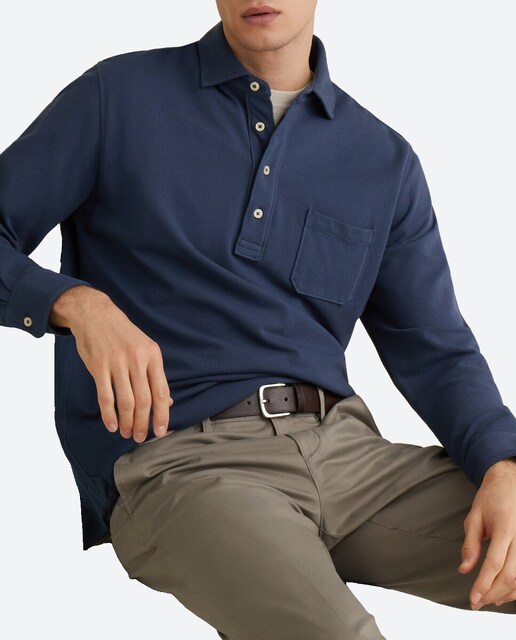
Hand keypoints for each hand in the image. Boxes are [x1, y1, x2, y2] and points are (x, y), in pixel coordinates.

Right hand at [51, 286, 173, 442]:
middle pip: (144, 400)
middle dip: (143, 424)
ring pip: (126, 401)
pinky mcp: (98, 365)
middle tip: (140, 438)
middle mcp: (137, 359)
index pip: (161, 392)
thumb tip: (168, 401)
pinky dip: (109, 414)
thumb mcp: (145, 349)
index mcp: (153, 356)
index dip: (162, 415)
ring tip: (126, 433)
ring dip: (127, 422)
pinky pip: (105, 396)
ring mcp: (117, 362)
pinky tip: (112, 425)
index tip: (160, 432)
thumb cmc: (123, 335)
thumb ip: (155, 375)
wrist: (96, 314)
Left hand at [458, 457, 515, 609]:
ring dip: (505, 593)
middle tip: (477, 602)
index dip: (483, 584)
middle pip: (510, 575)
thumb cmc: (491, 498)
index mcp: (504, 528)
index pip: (494, 563)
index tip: (472, 598)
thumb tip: (464, 569)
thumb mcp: (474, 516)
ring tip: (488, 599)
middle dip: (492, 592)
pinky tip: (503, 591)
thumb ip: (470, 544)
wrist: (510, 482)